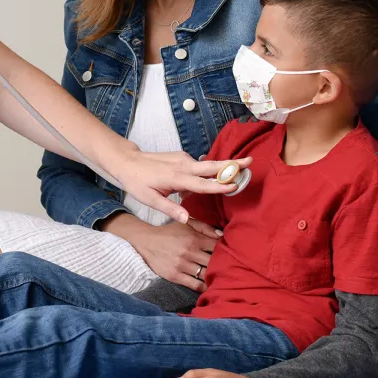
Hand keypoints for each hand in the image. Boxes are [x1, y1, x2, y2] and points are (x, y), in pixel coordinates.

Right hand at [103, 215, 222, 291]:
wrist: (146, 241)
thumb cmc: (169, 232)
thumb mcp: (186, 224)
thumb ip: (205, 227)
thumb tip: (222, 235)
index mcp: (194, 238)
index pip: (218, 247)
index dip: (227, 251)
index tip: (233, 255)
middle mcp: (189, 252)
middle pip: (214, 262)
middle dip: (224, 266)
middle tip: (232, 270)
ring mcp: (182, 265)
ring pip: (206, 274)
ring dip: (215, 277)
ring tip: (224, 280)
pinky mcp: (175, 276)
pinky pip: (195, 285)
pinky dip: (204, 287)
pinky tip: (211, 287)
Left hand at [111, 149, 252, 223]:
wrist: (127, 162)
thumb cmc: (138, 182)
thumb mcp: (150, 200)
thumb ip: (171, 210)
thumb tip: (188, 220)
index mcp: (176, 178)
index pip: (202, 183)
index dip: (219, 185)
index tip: (235, 185)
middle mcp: (183, 165)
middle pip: (212, 166)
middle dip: (232, 164)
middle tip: (250, 162)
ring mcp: (183, 159)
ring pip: (208, 164)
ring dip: (225, 166)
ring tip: (243, 167)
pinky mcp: (182, 157)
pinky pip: (200, 164)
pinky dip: (211, 169)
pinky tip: (218, 174)